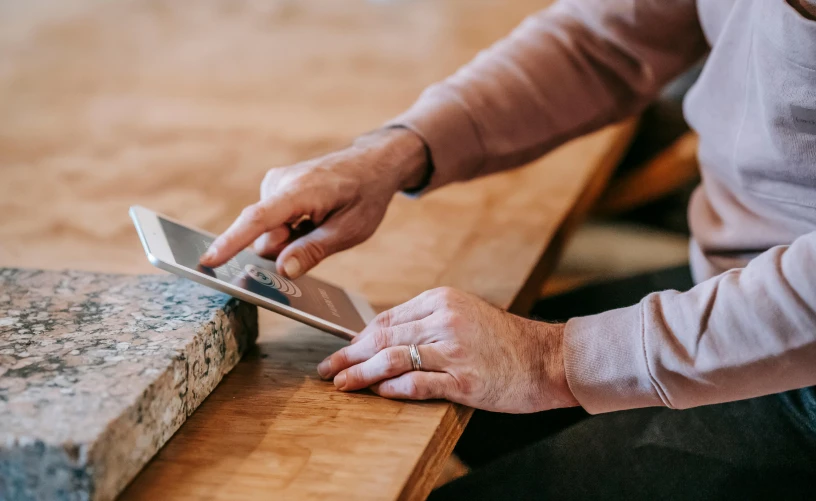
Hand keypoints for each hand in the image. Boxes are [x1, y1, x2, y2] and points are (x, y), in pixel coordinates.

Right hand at [199, 127, 428, 277]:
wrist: (373, 164)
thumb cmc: (365, 196)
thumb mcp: (349, 230)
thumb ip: (313, 250)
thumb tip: (283, 271)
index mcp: (299, 191)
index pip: (258, 220)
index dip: (231, 243)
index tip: (208, 261)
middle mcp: (279, 182)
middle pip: (265, 236)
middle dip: (286, 248)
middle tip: (320, 237)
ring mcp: (275, 183)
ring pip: (269, 232)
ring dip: (292, 238)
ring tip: (322, 222)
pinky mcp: (275, 187)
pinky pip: (273, 222)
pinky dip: (291, 228)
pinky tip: (314, 218)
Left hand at [317, 287, 578, 412]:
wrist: (546, 359)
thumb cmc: (502, 340)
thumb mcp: (462, 315)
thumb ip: (425, 322)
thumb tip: (380, 339)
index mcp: (441, 300)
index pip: (386, 319)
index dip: (357, 338)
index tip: (339, 351)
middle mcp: (445, 319)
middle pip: (384, 338)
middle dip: (350, 355)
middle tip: (327, 368)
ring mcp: (454, 350)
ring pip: (394, 359)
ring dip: (362, 373)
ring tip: (342, 383)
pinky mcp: (464, 380)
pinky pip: (418, 383)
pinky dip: (394, 388)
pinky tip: (379, 392)